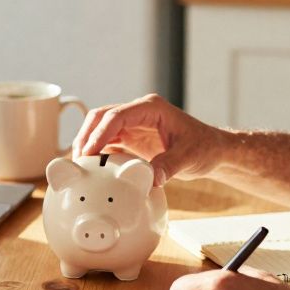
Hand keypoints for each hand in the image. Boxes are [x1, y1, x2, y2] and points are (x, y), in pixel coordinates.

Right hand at [72, 93, 226, 185]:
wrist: (212, 150)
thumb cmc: (204, 147)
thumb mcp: (189, 157)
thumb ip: (168, 166)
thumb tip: (149, 180)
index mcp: (151, 108)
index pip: (117, 116)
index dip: (100, 133)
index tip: (88, 152)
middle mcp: (138, 113)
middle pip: (101, 118)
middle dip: (86, 136)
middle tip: (78, 160)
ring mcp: (132, 125)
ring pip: (100, 129)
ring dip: (88, 145)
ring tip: (80, 166)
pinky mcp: (131, 139)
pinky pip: (107, 143)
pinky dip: (97, 154)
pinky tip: (91, 169)